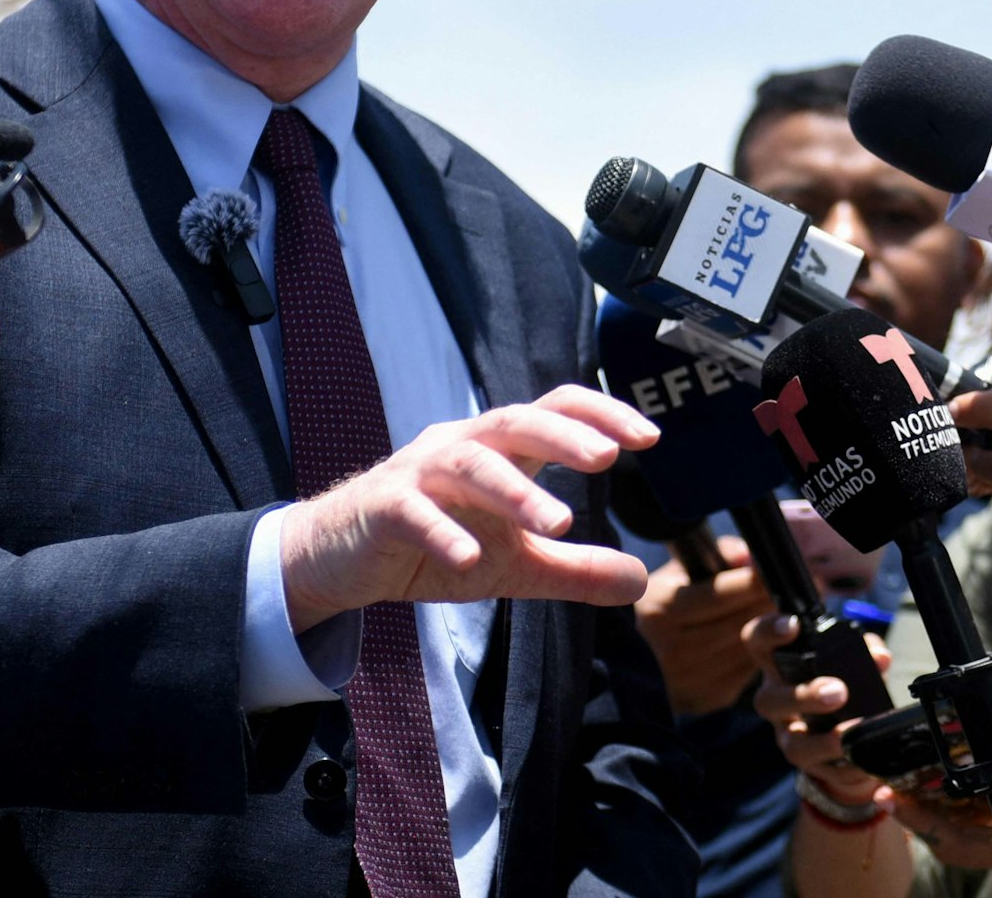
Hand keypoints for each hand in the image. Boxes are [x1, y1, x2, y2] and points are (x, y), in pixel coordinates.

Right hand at [279, 385, 657, 629]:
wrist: (342, 558)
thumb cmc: (433, 544)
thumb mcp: (513, 563)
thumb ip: (573, 569)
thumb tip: (640, 579)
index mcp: (497, 450)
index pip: (552, 411)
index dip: (599, 415)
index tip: (649, 437)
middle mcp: (459, 446)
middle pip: (513, 422)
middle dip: (562, 436)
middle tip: (607, 458)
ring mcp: (418, 473)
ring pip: (468, 463)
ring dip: (513, 491)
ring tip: (558, 522)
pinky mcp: (382, 507)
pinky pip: (413, 512)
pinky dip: (441, 531)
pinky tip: (468, 559)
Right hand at [635, 534, 771, 715]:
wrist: (629, 664)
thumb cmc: (657, 608)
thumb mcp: (675, 574)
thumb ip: (715, 557)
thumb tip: (751, 556)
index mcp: (662, 612)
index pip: (720, 594)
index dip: (754, 581)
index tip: (777, 568)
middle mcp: (675, 649)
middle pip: (741, 621)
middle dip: (770, 602)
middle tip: (797, 586)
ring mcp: (694, 678)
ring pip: (750, 647)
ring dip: (773, 628)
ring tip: (787, 609)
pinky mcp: (710, 698)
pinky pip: (748, 669)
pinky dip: (761, 652)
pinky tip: (767, 637)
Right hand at [743, 611, 893, 807]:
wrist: (839, 732)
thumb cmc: (839, 682)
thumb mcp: (851, 659)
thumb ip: (865, 651)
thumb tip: (879, 658)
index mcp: (779, 665)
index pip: (757, 642)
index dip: (769, 632)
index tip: (792, 626)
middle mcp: (776, 700)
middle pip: (770, 700)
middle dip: (804, 696)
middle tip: (838, 692)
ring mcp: (788, 736)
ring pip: (793, 744)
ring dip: (824, 740)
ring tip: (852, 733)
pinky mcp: (809, 766)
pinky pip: (823, 772)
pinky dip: (847, 767)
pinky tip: (864, 761)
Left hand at [894, 752, 991, 897]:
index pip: (972, 831)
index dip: (930, 818)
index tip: (898, 796)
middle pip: (953, 845)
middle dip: (917, 821)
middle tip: (884, 794)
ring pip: (959, 848)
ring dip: (929, 824)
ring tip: (900, 793)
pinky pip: (975, 848)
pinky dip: (951, 828)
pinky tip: (939, 804)